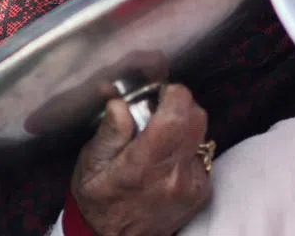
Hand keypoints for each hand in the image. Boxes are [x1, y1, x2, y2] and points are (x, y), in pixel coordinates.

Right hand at [72, 84, 211, 235]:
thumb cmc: (99, 199)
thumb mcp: (90, 164)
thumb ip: (109, 132)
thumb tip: (121, 103)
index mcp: (144, 166)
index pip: (176, 116)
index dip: (171, 95)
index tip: (157, 95)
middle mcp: (175, 176)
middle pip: (196, 118)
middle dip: (178, 106)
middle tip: (155, 113)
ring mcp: (193, 185)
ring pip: (202, 133)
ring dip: (183, 127)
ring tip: (158, 140)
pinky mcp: (203, 191)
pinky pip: (202, 153)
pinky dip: (187, 148)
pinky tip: (167, 159)